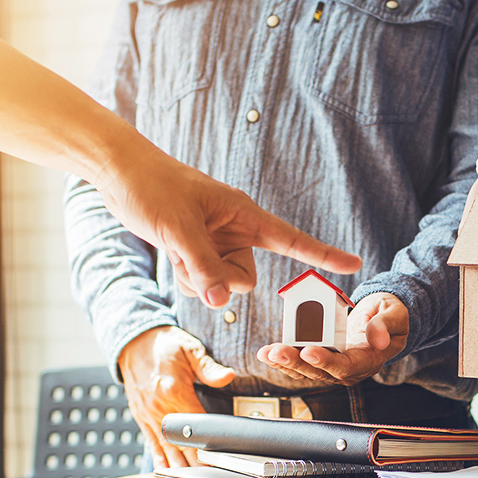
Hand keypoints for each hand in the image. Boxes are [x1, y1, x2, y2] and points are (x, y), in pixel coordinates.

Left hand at [98, 149, 361, 308]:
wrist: (122, 174)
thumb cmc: (154, 189)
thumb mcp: (178, 230)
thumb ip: (202, 267)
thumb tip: (219, 303)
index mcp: (244, 214)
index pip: (292, 240)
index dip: (323, 254)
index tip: (354, 265)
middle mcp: (236, 231)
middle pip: (245, 278)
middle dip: (217, 277)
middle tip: (189, 253)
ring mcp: (218, 243)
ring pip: (221, 285)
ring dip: (196, 278)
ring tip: (175, 247)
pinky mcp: (200, 251)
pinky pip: (203, 282)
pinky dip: (187, 277)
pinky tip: (171, 253)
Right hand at [118, 325, 237, 467]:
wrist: (133, 341)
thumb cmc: (164, 344)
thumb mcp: (190, 348)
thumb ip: (209, 367)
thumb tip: (227, 377)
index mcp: (173, 391)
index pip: (196, 425)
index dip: (207, 444)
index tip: (217, 459)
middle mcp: (158, 407)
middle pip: (180, 442)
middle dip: (194, 463)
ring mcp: (147, 413)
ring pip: (164, 447)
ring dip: (176, 466)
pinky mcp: (140, 416)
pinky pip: (151, 441)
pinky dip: (159, 458)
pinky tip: (166, 472)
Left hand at [257, 292, 408, 385]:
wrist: (383, 318)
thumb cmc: (390, 316)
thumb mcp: (395, 315)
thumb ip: (386, 325)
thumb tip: (378, 340)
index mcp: (367, 361)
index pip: (345, 366)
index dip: (326, 361)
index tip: (309, 351)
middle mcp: (348, 369)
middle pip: (319, 372)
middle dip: (295, 363)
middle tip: (277, 352)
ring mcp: (333, 366)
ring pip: (305, 370)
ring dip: (284, 363)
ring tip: (266, 353)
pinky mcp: (321, 360)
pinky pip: (300, 363)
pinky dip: (283, 358)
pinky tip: (267, 353)